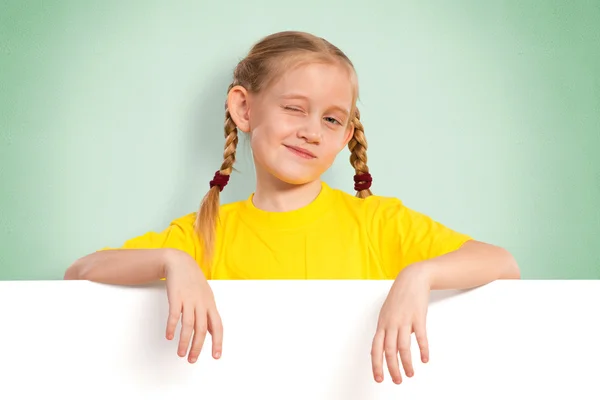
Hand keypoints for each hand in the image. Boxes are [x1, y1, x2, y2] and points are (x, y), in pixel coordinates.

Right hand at [163, 249, 222, 362]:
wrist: (180, 263)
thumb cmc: (193, 282)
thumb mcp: (206, 297)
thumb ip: (208, 314)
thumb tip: (211, 332)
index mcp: (210, 305)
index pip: (218, 326)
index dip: (218, 342)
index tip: (216, 356)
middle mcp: (201, 303)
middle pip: (202, 329)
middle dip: (197, 347)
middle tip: (192, 359)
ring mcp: (189, 299)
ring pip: (189, 325)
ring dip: (184, 341)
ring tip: (180, 353)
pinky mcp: (176, 296)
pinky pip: (174, 315)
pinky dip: (172, 327)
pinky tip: (169, 336)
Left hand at [371, 264, 430, 383]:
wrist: (412, 279)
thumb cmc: (399, 297)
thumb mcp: (387, 313)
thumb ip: (385, 330)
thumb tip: (384, 349)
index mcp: (382, 324)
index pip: (375, 348)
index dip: (376, 364)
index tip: (379, 378)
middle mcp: (391, 323)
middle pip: (388, 350)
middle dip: (392, 368)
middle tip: (397, 381)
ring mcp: (404, 319)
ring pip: (403, 346)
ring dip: (406, 363)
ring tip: (410, 374)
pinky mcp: (418, 316)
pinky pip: (420, 336)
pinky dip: (422, 349)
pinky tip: (425, 359)